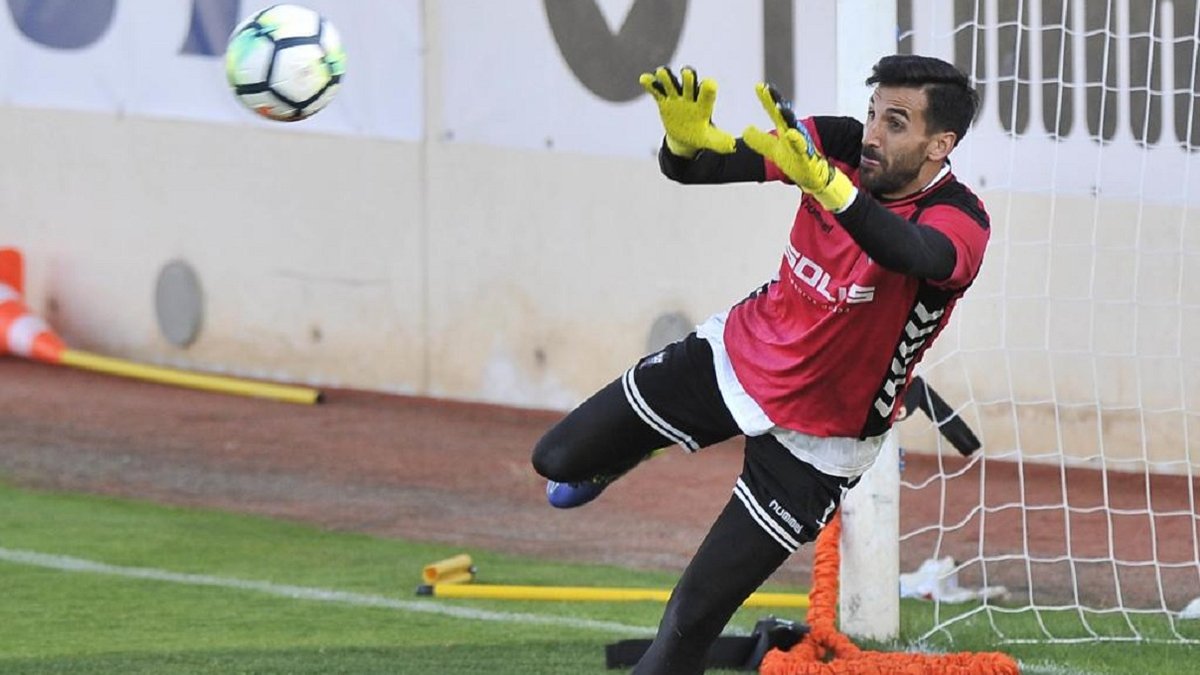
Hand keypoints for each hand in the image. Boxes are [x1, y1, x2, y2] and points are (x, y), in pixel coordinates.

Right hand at [639, 66, 735, 157]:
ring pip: (671, 83)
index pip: (707, 94)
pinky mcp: (662, 100)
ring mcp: (675, 97)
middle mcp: (689, 97)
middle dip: (688, 78)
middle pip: (689, 83)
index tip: (709, 84)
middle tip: (687, 73)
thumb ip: (719, 141)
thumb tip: (732, 147)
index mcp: (703, 104)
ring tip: (661, 73)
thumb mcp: (708, 139)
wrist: (684, 136)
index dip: (708, 89)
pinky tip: (644, 79)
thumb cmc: (699, 135)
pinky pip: (656, 91)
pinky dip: (650, 84)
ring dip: (667, 77)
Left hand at [742, 83, 855, 211]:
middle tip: (769, 89)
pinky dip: (797, 141)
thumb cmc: (794, 160)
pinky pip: (801, 148)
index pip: (774, 112)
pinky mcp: (807, 157)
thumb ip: (759, 140)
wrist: (814, 177)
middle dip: (777, 101)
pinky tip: (790, 134)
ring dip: (787, 117)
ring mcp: (802, 143)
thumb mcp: (772, 150)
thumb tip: (745, 130)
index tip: (759, 86)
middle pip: (785, 114)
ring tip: (779, 107)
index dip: (767, 99)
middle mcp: (794, 132)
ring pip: (794, 127)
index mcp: (785, 129)